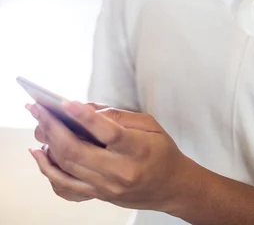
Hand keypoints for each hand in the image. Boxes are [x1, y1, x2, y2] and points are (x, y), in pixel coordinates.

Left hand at [26, 101, 193, 212]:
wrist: (171, 186)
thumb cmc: (162, 151)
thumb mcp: (150, 125)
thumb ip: (119, 116)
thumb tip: (87, 109)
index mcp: (137, 149)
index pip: (107, 132)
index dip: (84, 117)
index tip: (65, 102)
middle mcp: (120, 172)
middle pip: (78, 151)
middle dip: (53, 127)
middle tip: (38, 108)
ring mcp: (106, 187)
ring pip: (67, 168)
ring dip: (47, 144)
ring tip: (37, 123)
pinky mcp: (99, 196)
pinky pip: (66, 186)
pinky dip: (48, 170)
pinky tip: (39, 153)